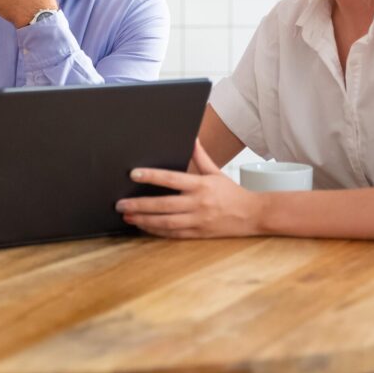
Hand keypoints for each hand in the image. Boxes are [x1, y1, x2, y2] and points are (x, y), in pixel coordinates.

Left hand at [115, 140, 264, 238]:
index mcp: (201, 185)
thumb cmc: (231, 192)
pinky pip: (173, 234)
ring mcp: (197, 220)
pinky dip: (156, 231)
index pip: (171, 179)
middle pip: (164, 205)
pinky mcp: (198, 234)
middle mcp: (198, 204)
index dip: (151, 176)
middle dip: (140, 205)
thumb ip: (200, 156)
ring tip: (127, 216)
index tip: (134, 174)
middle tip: (120, 203)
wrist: (253, 215)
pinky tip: (143, 226)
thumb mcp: (215, 172)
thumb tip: (193, 138)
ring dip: (144, 220)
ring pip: (166, 222)